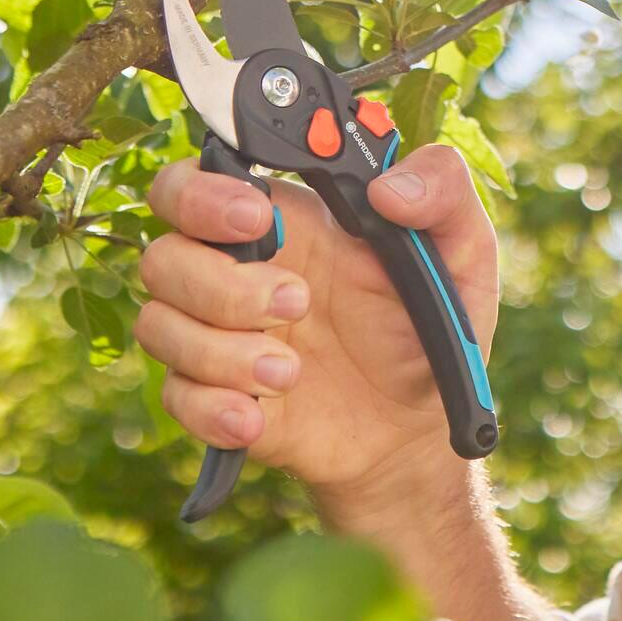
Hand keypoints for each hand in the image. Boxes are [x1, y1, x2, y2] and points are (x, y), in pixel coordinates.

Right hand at [137, 145, 500, 505]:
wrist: (420, 435)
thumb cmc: (431, 332)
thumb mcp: (463, 254)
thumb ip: (443, 192)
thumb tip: (389, 186)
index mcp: (284, 223)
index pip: (193, 185)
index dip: (201, 194)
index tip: (254, 217)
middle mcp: (236, 274)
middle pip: (163, 255)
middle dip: (219, 282)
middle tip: (298, 302)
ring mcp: (219, 339)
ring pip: (158, 324)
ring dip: (220, 350)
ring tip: (293, 371)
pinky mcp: (216, 400)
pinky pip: (175, 396)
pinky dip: (212, 408)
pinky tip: (260, 417)